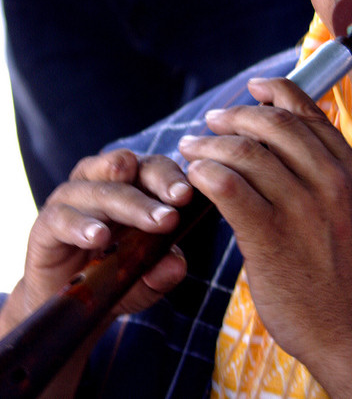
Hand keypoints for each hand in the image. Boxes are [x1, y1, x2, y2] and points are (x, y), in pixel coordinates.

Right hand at [0, 150, 190, 334]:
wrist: (70, 302)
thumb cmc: (116, 274)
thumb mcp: (146, 279)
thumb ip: (162, 272)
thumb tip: (176, 267)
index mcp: (134, 183)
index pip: (155, 167)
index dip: (171, 178)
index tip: (187, 196)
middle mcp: (103, 182)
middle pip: (131, 169)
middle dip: (155, 188)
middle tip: (173, 213)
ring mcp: (72, 200)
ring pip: (100, 191)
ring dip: (128, 206)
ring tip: (149, 223)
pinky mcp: (46, 224)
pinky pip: (62, 217)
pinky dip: (81, 225)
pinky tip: (98, 237)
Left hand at [179, 78, 351, 397]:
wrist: (349, 327)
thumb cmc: (338, 264)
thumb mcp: (345, 206)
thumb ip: (318, 169)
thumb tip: (276, 135)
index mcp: (349, 167)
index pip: (307, 111)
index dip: (275, 92)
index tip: (252, 89)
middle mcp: (331, 180)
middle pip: (273, 124)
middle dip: (235, 116)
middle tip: (211, 122)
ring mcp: (303, 208)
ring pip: (245, 152)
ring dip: (209, 144)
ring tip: (191, 149)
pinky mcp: (271, 237)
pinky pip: (228, 189)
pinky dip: (206, 173)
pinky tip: (195, 176)